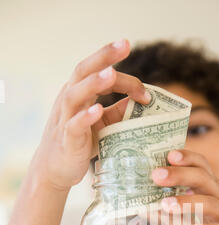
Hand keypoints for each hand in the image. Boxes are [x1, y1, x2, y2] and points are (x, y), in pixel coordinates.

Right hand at [32, 39, 150, 191]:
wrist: (55, 169)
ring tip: (111, 74)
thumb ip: (119, 110)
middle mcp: (70, 100)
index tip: (143, 82)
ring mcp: (66, 119)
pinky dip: (86, 117)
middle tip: (124, 44)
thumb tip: (146, 100)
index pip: (99, 71)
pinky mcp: (67, 139)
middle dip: (103, 57)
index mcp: (80, 92)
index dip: (121, 72)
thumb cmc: (80, 142)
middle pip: (83, 71)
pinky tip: (97, 110)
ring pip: (76, 95)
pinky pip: (74, 125)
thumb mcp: (102, 123)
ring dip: (94, 83)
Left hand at [152, 149, 218, 224]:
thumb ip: (190, 201)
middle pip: (202, 179)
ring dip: (186, 203)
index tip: (169, 154)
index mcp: (215, 189)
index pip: (202, 166)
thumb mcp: (213, 207)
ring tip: (165, 205)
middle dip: (178, 175)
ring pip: (210, 204)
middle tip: (156, 175)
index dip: (187, 158)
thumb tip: (152, 204)